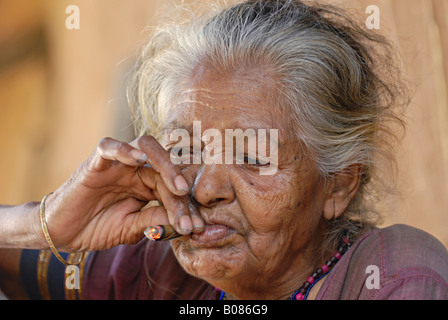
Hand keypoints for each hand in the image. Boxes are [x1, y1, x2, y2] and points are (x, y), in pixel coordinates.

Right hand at [41, 135, 203, 251]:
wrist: (63, 233)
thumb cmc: (98, 228)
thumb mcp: (133, 228)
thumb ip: (157, 221)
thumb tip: (187, 224)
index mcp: (147, 184)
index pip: (172, 187)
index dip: (185, 205)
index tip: (196, 226)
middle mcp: (136, 170)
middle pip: (165, 165)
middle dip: (180, 186)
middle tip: (190, 208)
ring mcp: (117, 164)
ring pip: (145, 146)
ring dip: (164, 163)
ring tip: (177, 186)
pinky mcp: (95, 163)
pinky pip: (108, 147)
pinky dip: (123, 149)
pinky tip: (138, 160)